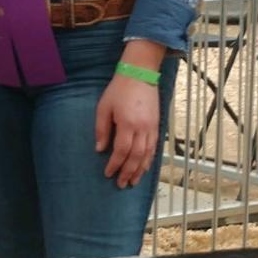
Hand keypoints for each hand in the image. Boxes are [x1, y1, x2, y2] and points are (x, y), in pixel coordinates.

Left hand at [95, 73, 159, 188]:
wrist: (140, 74)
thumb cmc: (119, 90)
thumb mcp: (104, 107)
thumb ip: (102, 130)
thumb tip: (100, 150)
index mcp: (127, 124)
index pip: (121, 151)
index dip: (114, 164)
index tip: (108, 174)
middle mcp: (142, 128)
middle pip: (136, 157)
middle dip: (128, 172)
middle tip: (121, 184)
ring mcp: (152, 127)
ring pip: (147, 155)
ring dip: (140, 170)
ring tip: (133, 181)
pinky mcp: (157, 125)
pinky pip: (154, 147)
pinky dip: (149, 160)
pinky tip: (144, 167)